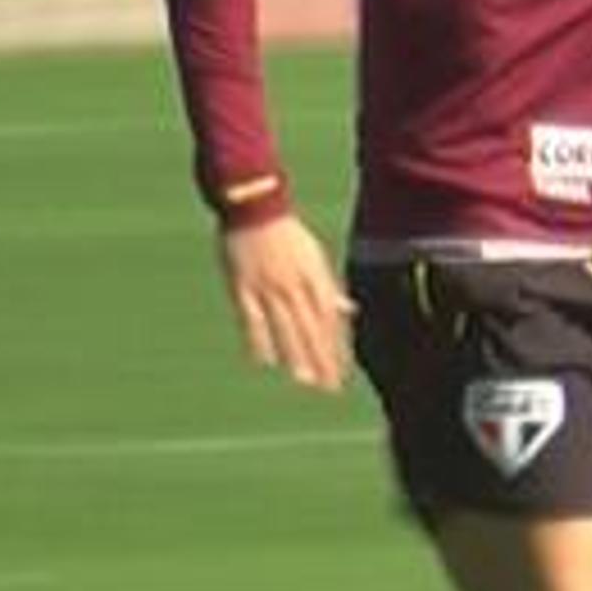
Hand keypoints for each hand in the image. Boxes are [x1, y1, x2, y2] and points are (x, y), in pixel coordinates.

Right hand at [215, 216, 356, 392]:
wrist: (255, 204)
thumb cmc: (286, 233)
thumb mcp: (315, 258)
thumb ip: (328, 288)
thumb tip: (349, 310)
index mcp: (314, 277)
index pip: (330, 320)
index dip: (336, 348)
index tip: (341, 373)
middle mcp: (295, 284)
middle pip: (312, 328)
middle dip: (322, 359)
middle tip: (329, 386)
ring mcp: (268, 286)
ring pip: (286, 327)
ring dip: (296, 355)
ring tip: (305, 379)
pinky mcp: (243, 285)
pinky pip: (252, 318)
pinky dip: (258, 339)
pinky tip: (265, 361)